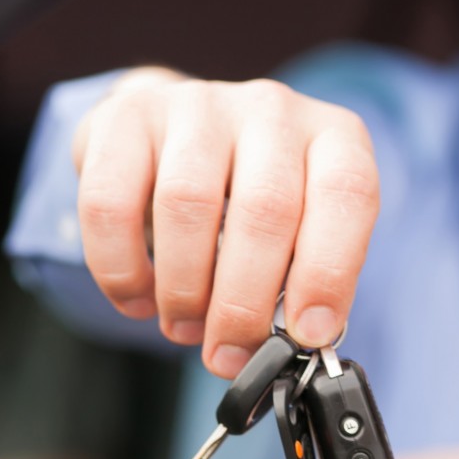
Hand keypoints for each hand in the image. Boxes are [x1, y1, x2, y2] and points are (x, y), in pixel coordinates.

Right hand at [71, 68, 379, 376]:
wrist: (185, 133)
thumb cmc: (257, 200)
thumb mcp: (303, 231)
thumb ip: (307, 281)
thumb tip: (294, 345)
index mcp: (334, 137)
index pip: (346, 195)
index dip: (328, 271)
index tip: (307, 333)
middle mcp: (273, 110)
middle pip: (265, 209)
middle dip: (245, 303)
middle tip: (230, 353)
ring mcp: (199, 104)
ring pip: (188, 204)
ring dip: (184, 289)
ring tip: (185, 328)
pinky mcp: (128, 116)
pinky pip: (112, 202)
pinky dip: (122, 268)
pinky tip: (139, 299)